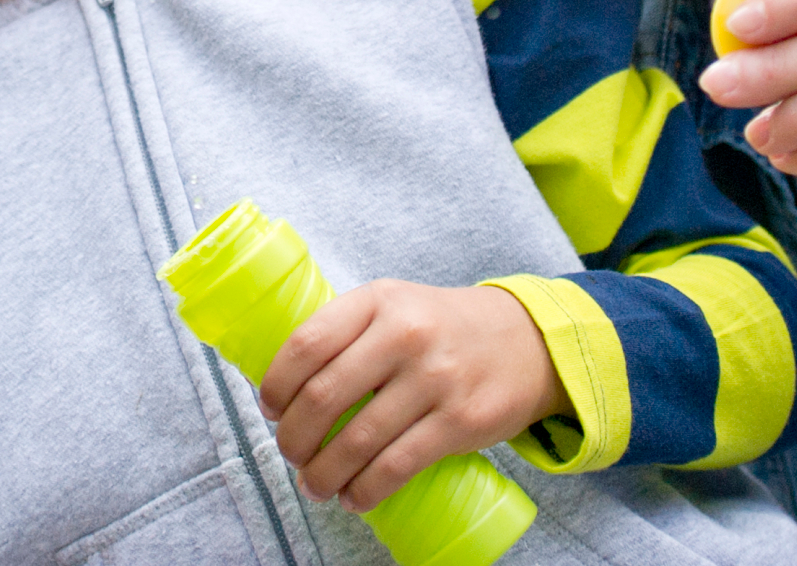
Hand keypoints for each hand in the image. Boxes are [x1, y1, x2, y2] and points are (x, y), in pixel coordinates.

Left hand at [260, 280, 560, 510]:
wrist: (526, 340)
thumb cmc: (441, 328)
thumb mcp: (394, 305)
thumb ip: (348, 332)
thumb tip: (287, 386)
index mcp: (377, 300)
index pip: (305, 344)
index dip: (276, 385)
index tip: (270, 410)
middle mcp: (404, 333)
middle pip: (323, 396)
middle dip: (294, 438)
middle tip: (290, 455)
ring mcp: (435, 377)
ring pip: (357, 440)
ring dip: (324, 474)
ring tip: (314, 486)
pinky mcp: (460, 421)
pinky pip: (397, 465)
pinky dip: (366, 489)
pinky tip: (354, 497)